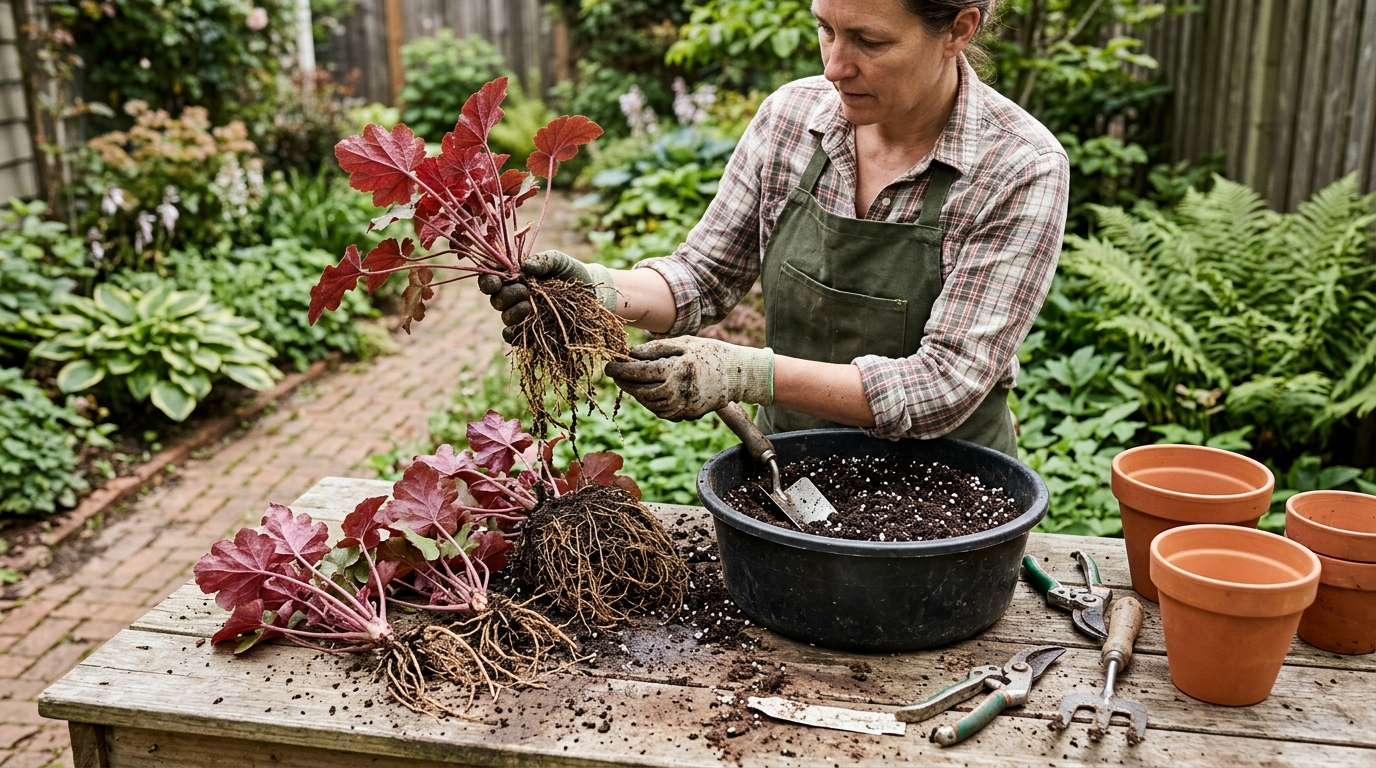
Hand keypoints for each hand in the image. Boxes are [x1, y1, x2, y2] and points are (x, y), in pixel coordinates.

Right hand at [478, 250, 616, 342]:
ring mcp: (522, 316)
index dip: (487, 281)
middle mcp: (514, 297)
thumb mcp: (559, 261)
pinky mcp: (531, 333)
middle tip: (526, 291)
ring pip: (505, 318)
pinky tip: (523, 327)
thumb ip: (543, 259)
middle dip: (507, 296)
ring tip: (530, 306)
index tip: (495, 281)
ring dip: (514, 313)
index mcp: (515, 278)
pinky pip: (514, 337)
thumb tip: (525, 267)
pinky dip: (514, 335)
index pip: (491, 280)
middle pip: (496, 300)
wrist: (592, 295)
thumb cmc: (572, 273)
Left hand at [605, 336, 773, 420]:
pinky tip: (647, 391)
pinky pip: (660, 411)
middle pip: (639, 391)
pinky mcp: (686, 415)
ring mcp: (682, 406)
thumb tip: (630, 354)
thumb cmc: (709, 352)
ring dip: (635, 393)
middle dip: (624, 382)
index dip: (619, 370)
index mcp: (674, 370)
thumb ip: (655, 349)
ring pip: (648, 404)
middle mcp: (676, 392)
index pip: (637, 372)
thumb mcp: (683, 343)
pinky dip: (650, 402)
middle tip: (615, 374)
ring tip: (629, 381)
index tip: (609, 365)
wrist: (737, 374)